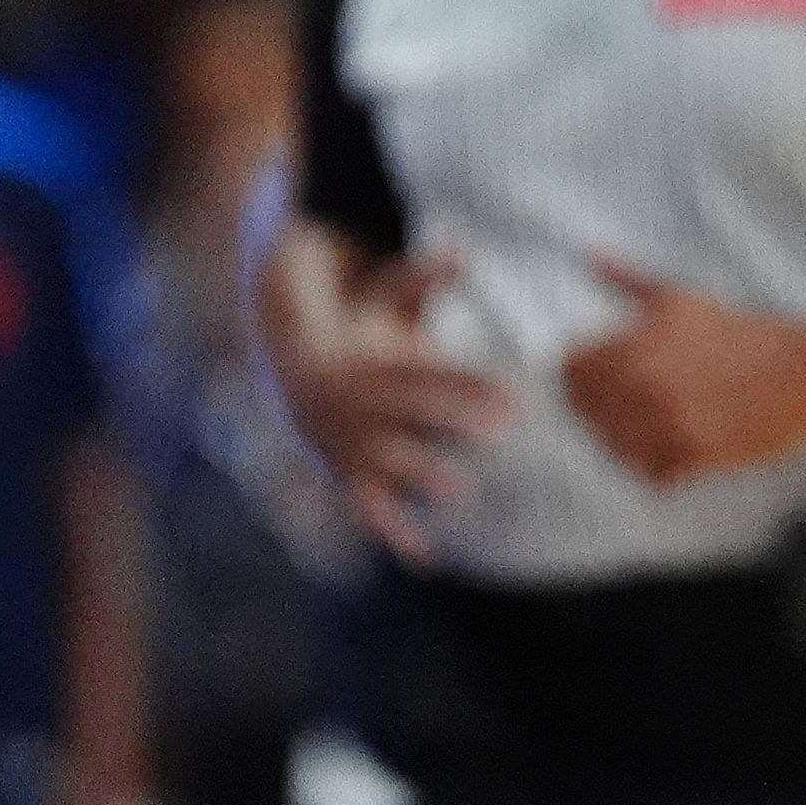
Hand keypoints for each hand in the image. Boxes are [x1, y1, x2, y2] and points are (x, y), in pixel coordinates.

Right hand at [265, 234, 508, 564]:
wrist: (291, 378)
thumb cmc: (359, 336)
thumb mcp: (383, 301)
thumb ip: (423, 279)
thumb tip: (462, 248)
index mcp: (373, 362)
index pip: (427, 373)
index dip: (469, 384)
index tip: (514, 397)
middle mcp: (360, 405)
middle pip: (411, 413)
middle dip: (456, 420)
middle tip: (506, 431)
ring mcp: (351, 443)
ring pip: (387, 460)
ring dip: (420, 476)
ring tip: (463, 491)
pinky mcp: (348, 477)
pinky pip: (369, 507)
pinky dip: (394, 532)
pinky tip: (426, 556)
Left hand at [561, 261, 805, 486]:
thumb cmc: (745, 332)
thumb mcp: (680, 299)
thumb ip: (627, 279)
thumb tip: (589, 253)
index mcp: (633, 344)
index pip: (565, 373)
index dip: (583, 376)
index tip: (613, 377)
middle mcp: (642, 384)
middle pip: (585, 413)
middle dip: (609, 408)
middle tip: (655, 399)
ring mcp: (665, 423)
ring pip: (613, 448)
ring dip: (635, 439)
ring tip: (675, 418)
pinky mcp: (691, 456)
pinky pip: (648, 473)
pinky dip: (664, 464)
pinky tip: (693, 438)